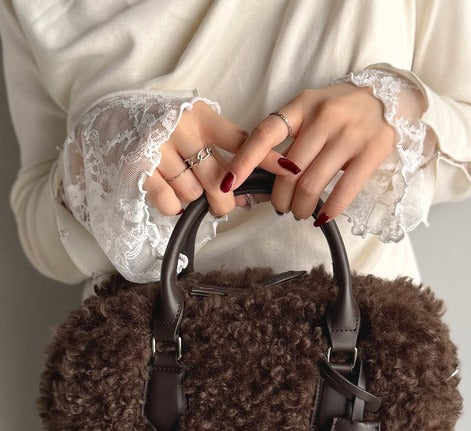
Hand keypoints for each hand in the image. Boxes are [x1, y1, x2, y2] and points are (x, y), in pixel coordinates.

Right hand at [142, 101, 296, 216]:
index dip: (266, 158)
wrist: (114, 118)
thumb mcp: (197, 127)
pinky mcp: (139, 168)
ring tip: (184, 184)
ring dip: (194, 198)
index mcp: (201, 116)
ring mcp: (159, 148)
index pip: (242, 141)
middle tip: (224, 202)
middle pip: (219, 180)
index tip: (289, 169)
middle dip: (226, 199)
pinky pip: (169, 203)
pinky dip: (174, 206)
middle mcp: (181, 128)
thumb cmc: (165, 128)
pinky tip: (170, 192)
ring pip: (193, 194)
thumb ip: (222, 153)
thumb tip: (249, 194)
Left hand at [219, 83, 395, 224]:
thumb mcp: (311, 109)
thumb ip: (288, 135)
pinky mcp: (372, 152)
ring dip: (300, 207)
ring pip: (312, 184)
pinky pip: (344, 190)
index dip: (244, 162)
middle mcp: (325, 117)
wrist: (391, 97)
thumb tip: (258, 173)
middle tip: (280, 207)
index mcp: (302, 105)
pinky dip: (329, 210)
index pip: (264, 134)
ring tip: (299, 212)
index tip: (229, 184)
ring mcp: (350, 134)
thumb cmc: (341, 109)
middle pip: (288, 171)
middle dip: (279, 198)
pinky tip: (322, 217)